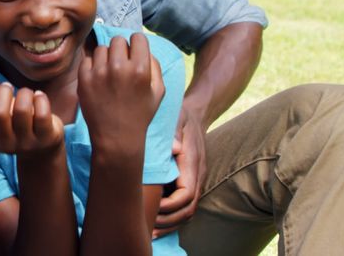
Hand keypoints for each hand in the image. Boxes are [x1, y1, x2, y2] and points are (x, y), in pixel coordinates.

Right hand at [0, 77, 64, 154]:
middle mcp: (6, 146)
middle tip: (8, 86)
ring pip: (22, 110)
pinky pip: (42, 113)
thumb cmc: (15, 126)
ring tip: (25, 92)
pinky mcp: (46, 138)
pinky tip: (39, 96)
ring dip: (24, 93)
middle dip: (3, 91)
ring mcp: (27, 144)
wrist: (42, 149)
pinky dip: (40, 98)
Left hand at [77, 33, 164, 153]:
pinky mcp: (84, 79)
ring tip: (109, 73)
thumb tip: (143, 47)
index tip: (134, 54)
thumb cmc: (140, 114)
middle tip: (121, 64)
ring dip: (106, 57)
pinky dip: (92, 66)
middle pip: (117, 40)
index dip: (137, 45)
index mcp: (140, 69)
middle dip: (121, 49)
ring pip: (101, 48)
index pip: (137, 37)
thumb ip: (155, 65)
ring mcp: (99, 73)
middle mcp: (119, 68)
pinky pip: (86, 59)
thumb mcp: (158, 92)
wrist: (117, 138)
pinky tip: (98, 79)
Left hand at [154, 106, 205, 236]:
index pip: (187, 193)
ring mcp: (194, 180)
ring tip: (149, 230)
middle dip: (168, 220)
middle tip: (147, 225)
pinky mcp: (187, 181)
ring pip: (187, 211)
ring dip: (169, 223)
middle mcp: (196, 175)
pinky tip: (154, 221)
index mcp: (192, 163)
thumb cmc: (181, 115)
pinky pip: (183, 205)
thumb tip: (174, 147)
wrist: (196, 113)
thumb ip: (175, 132)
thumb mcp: (178, 117)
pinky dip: (170, 217)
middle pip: (188, 209)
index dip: (170, 205)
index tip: (152, 206)